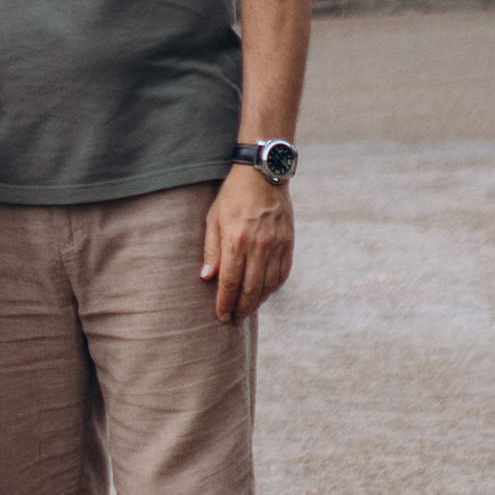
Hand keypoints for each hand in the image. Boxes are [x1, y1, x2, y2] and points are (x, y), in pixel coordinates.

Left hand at [202, 164, 293, 323]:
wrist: (263, 175)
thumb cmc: (232, 196)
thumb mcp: (213, 218)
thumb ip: (211, 249)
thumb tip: (206, 278)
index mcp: (236, 241)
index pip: (229, 282)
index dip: (225, 303)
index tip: (221, 316)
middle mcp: (258, 247)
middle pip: (250, 289)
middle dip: (241, 308)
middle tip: (234, 319)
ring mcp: (276, 246)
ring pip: (268, 285)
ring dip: (258, 301)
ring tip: (248, 309)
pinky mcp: (288, 243)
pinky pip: (282, 273)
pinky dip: (274, 287)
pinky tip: (265, 293)